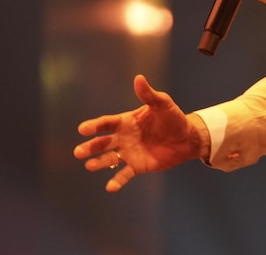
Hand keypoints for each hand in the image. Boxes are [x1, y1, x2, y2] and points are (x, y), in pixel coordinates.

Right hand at [73, 75, 203, 191]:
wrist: (186, 138)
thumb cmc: (173, 118)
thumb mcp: (162, 104)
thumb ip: (148, 95)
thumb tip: (138, 78)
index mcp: (126, 121)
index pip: (107, 123)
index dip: (94, 126)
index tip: (82, 129)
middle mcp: (124, 137)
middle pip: (103, 142)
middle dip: (91, 147)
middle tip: (78, 152)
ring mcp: (129, 152)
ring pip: (109, 158)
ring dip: (98, 163)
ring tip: (89, 166)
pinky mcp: (138, 166)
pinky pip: (125, 174)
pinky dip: (117, 181)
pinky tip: (110, 187)